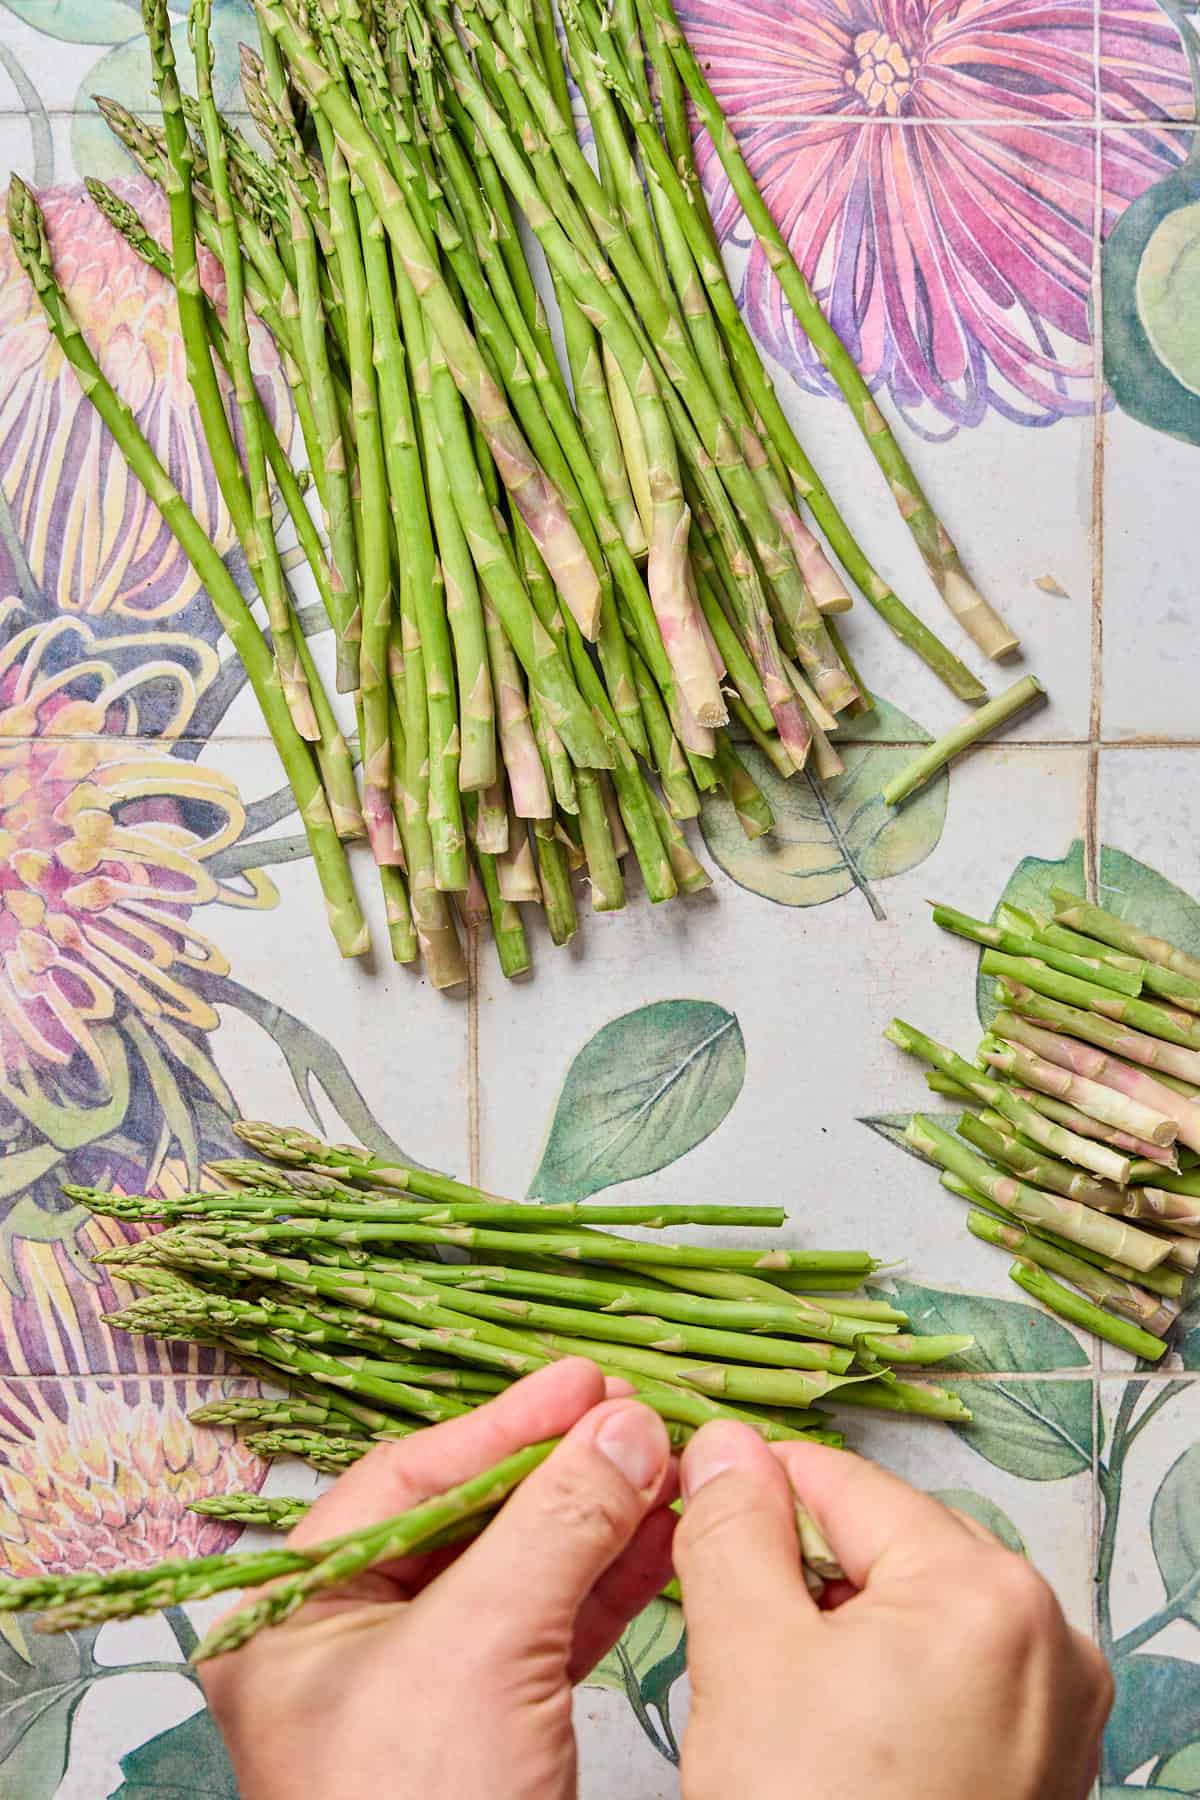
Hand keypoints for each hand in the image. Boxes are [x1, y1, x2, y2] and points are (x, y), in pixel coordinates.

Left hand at [200, 1360, 676, 1799]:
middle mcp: (352, 1646)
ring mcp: (424, 1693)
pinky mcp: (489, 1733)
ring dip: (601, 1518)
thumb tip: (624, 1428)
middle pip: (470, 1520)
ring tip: (667, 1465)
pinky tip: (664, 1537)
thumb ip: (554, 1524)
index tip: (585, 1380)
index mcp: (297, 1616)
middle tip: (636, 1416)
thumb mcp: (480, 1648)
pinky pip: (554, 1630)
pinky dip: (613, 1583)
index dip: (503, 1422)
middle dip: (561, 1468)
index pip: (409, 1480)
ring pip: (522, 1572)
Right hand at [673, 1421, 1111, 1799]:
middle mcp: (1049, 1634)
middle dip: (805, 1570)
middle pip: (889, 1544)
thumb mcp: (747, 1659)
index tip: (691, 1501)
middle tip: (733, 1627)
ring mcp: (1060, 1703)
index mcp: (985, 1589)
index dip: (754, 1488)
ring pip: (920, 1608)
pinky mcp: (1051, 1757)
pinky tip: (842, 1735)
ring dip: (846, 1624)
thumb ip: (730, 1527)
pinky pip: (958, 1672)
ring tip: (788, 1699)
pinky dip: (893, 1679)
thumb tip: (722, 1444)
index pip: (844, 1483)